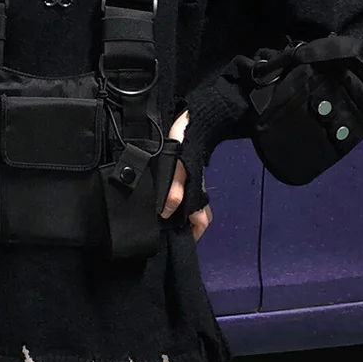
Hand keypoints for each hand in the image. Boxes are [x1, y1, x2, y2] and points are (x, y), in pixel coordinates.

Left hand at [160, 110, 212, 241]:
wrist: (192, 119)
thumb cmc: (185, 142)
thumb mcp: (176, 166)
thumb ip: (173, 190)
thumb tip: (166, 214)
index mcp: (197, 191)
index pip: (201, 220)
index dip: (194, 234)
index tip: (181, 242)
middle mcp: (196, 189)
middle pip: (196, 214)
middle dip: (186, 226)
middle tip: (167, 234)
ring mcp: (192, 181)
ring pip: (189, 204)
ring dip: (179, 214)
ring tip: (162, 221)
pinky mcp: (184, 172)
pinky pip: (182, 192)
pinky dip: (173, 200)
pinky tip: (161, 201)